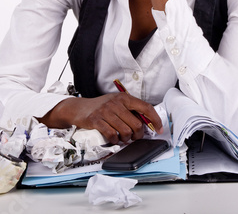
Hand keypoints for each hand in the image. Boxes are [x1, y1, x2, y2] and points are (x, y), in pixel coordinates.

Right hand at [38, 93, 162, 144]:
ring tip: (122, 137)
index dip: (155, 119)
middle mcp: (116, 103)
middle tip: (134, 137)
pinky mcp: (96, 121)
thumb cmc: (100, 107)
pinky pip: (112, 135)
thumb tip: (148, 123)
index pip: (145, 107)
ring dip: (126, 139)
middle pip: (136, 124)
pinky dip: (115, 140)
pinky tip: (113, 138)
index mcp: (124, 98)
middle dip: (138, 135)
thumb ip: (130, 111)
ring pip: (126, 131)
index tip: (159, 128)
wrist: (79, 108)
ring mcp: (106, 111)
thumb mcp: (116, 104)